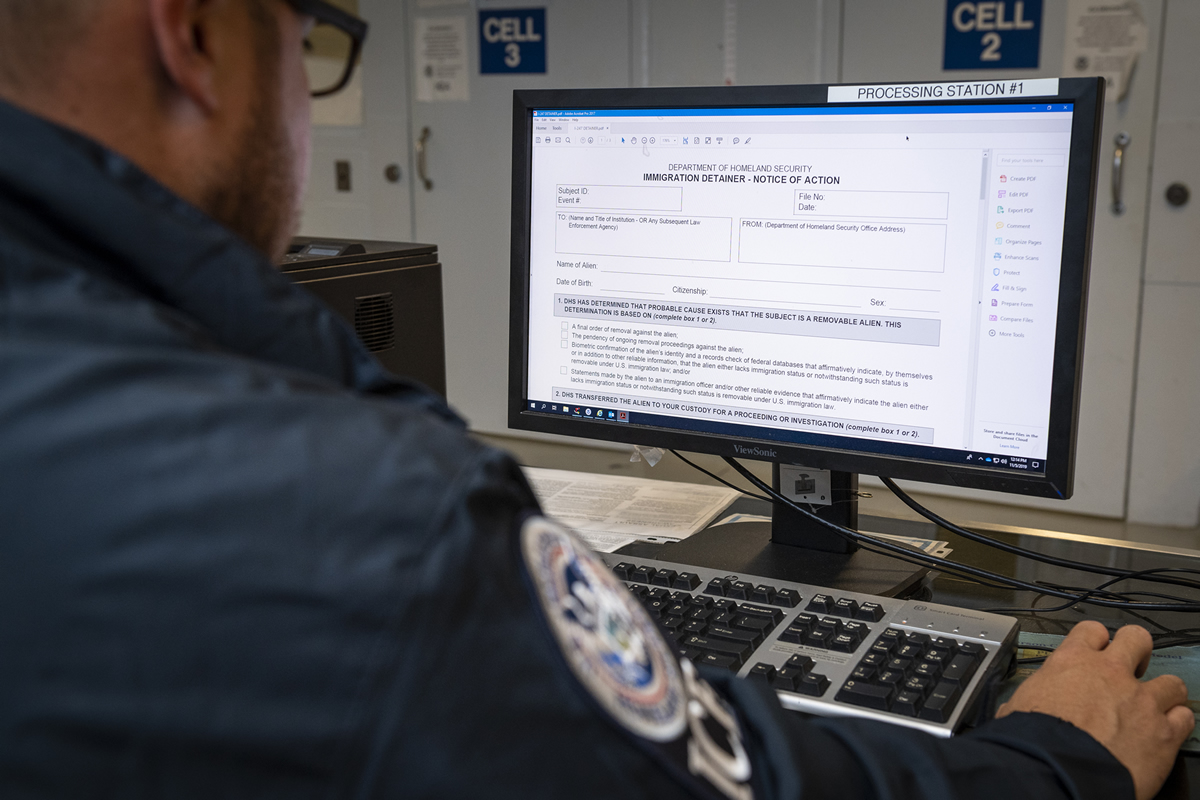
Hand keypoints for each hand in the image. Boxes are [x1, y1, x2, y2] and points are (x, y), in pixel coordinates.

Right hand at [997, 621, 1192, 799]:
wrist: (1057, 768)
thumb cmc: (1033, 738)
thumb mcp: (1018, 706)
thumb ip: (1032, 698)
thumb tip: (1019, 709)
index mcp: (1072, 662)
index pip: (1092, 630)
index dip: (1096, 641)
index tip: (1096, 651)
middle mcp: (1111, 673)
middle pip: (1138, 639)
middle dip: (1137, 651)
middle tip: (1132, 667)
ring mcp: (1142, 700)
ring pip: (1171, 681)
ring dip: (1164, 692)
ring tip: (1154, 706)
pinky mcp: (1164, 732)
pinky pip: (1185, 717)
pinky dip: (1178, 723)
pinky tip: (1167, 731)